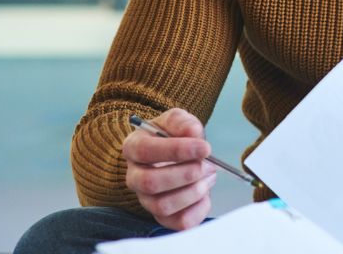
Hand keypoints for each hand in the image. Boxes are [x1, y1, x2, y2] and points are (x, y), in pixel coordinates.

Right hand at [122, 108, 216, 230]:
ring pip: (163, 206)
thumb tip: (193, 133)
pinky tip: (205, 193)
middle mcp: (134, 177)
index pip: (146, 151)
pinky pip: (178, 223)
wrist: (175, 154)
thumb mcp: (176, 120)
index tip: (204, 148)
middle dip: (186, 174)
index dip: (176, 150)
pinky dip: (198, 209)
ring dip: (193, 191)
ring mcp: (146, 200)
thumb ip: (183, 123)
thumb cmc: (173, 136)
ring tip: (208, 176)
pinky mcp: (161, 217)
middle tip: (208, 165)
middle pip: (151, 183)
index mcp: (133, 148)